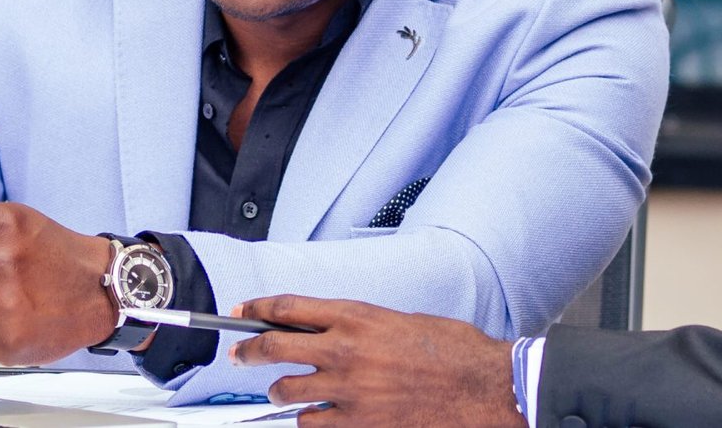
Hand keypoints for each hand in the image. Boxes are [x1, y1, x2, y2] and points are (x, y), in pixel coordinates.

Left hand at [230, 296, 524, 427]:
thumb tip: (331, 330)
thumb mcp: (401, 321)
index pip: (290, 307)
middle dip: (248, 351)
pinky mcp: (357, 423)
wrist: (481, 387)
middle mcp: (345, 350)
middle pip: (274, 346)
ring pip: (287, 391)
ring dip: (282, 391)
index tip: (242, 312)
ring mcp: (348, 390)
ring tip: (286, 391)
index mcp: (358, 317)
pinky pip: (312, 423)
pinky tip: (320, 414)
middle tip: (239, 356)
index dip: (258, 308)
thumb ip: (361, 325)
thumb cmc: (452, 351)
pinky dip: (311, 419)